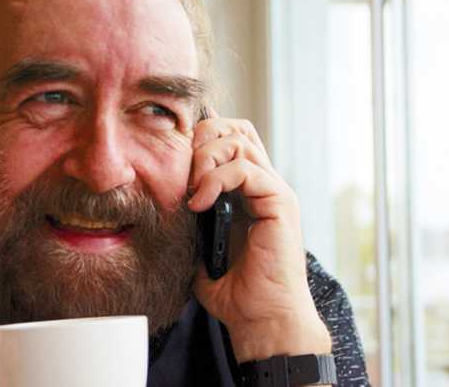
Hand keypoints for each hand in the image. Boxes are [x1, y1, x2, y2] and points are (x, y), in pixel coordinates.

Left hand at [189, 112, 331, 362]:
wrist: (262, 319)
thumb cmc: (237, 293)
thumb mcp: (203, 252)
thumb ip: (193, 227)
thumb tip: (168, 210)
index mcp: (248, 193)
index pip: (231, 140)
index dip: (203, 139)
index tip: (176, 161)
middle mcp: (264, 186)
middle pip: (238, 129)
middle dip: (204, 138)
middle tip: (185, 172)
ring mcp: (274, 192)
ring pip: (240, 141)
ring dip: (206, 159)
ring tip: (192, 192)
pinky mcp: (280, 202)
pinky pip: (246, 169)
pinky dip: (216, 180)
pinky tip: (200, 204)